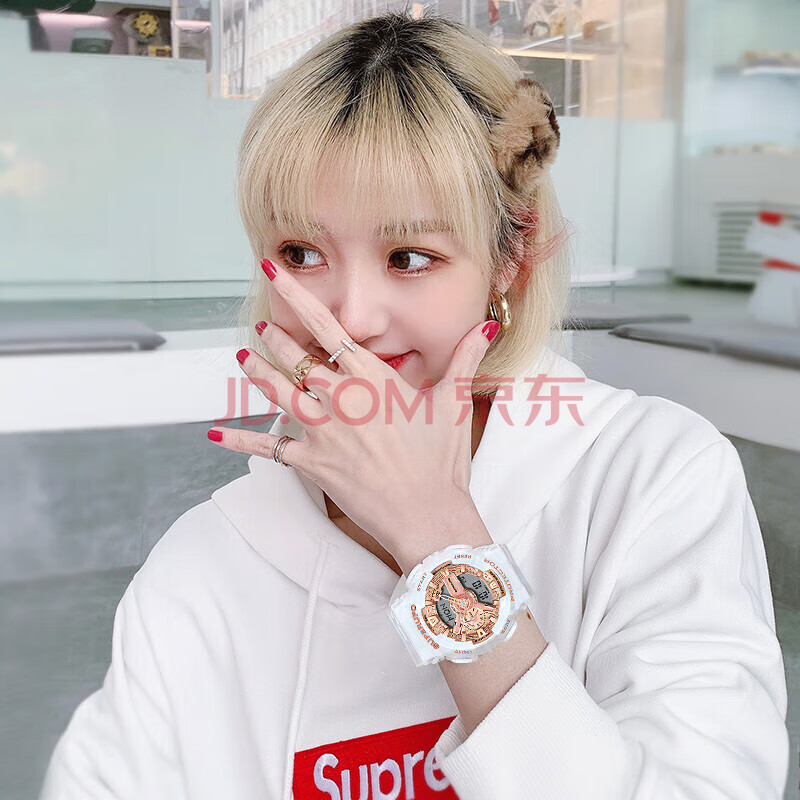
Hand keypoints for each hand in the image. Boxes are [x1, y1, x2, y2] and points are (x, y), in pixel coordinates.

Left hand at [207, 258, 500, 558]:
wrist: (428, 514)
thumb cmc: (441, 461)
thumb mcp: (454, 403)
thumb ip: (464, 359)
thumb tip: (485, 327)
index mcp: (371, 377)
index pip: (327, 326)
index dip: (296, 296)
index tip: (272, 273)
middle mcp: (339, 398)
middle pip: (295, 358)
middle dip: (275, 337)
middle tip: (263, 325)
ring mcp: (321, 430)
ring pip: (277, 391)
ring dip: (258, 372)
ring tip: (244, 356)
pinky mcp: (311, 462)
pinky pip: (268, 446)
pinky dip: (241, 439)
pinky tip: (216, 431)